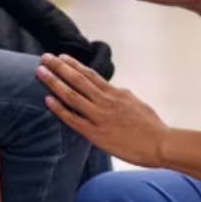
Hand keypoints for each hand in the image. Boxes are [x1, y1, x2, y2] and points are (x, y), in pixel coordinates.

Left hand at [37, 54, 168, 167]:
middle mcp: (106, 101)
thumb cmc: (151, 127)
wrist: (160, 144)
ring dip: (54, 82)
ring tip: (40, 72)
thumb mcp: (136, 103)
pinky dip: (60, 109)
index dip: (74, 65)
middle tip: (44, 57)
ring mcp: (100, 117)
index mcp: (116, 93)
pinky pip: (74, 119)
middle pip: (78, 80)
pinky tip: (47, 99)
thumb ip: (120, 96)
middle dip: (59, 67)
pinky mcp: (97, 134)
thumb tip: (112, 90)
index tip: (61, 57)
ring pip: (72, 95)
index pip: (90, 74)